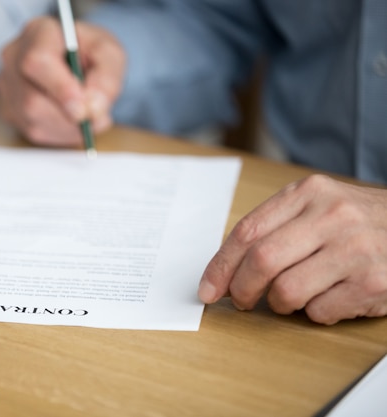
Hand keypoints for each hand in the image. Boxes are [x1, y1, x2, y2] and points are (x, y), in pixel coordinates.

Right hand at [0, 17, 124, 146]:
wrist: (78, 62)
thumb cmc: (91, 54)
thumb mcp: (110, 55)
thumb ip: (107, 78)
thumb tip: (93, 108)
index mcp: (38, 32)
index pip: (38, 62)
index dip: (60, 90)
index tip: (83, 110)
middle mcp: (14, 56)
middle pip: (32, 100)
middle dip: (68, 117)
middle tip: (95, 119)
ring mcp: (6, 84)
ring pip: (33, 120)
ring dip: (67, 128)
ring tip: (87, 117)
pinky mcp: (9, 108)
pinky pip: (33, 130)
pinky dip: (60, 133)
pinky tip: (71, 120)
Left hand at [198, 174, 386, 324]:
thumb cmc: (355, 222)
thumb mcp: (315, 207)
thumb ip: (272, 228)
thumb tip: (226, 270)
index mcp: (308, 193)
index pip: (247, 231)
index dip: (220, 265)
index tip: (208, 288)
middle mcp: (332, 216)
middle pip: (261, 261)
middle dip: (241, 289)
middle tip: (241, 301)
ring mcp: (355, 250)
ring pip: (286, 291)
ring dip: (279, 303)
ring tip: (292, 296)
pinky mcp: (372, 283)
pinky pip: (318, 311)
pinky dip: (314, 312)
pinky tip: (328, 297)